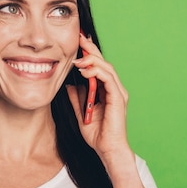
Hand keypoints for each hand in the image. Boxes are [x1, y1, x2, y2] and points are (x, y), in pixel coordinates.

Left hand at [66, 33, 133, 165]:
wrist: (107, 149)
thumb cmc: (97, 134)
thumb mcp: (81, 112)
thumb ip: (76, 98)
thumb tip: (68, 86)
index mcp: (107, 91)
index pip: (98, 67)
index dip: (89, 54)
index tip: (78, 42)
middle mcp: (115, 89)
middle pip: (104, 63)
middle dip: (91, 49)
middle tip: (79, 38)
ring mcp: (118, 93)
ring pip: (107, 68)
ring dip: (92, 60)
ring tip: (78, 57)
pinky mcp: (118, 98)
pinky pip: (108, 79)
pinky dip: (97, 72)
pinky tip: (85, 70)